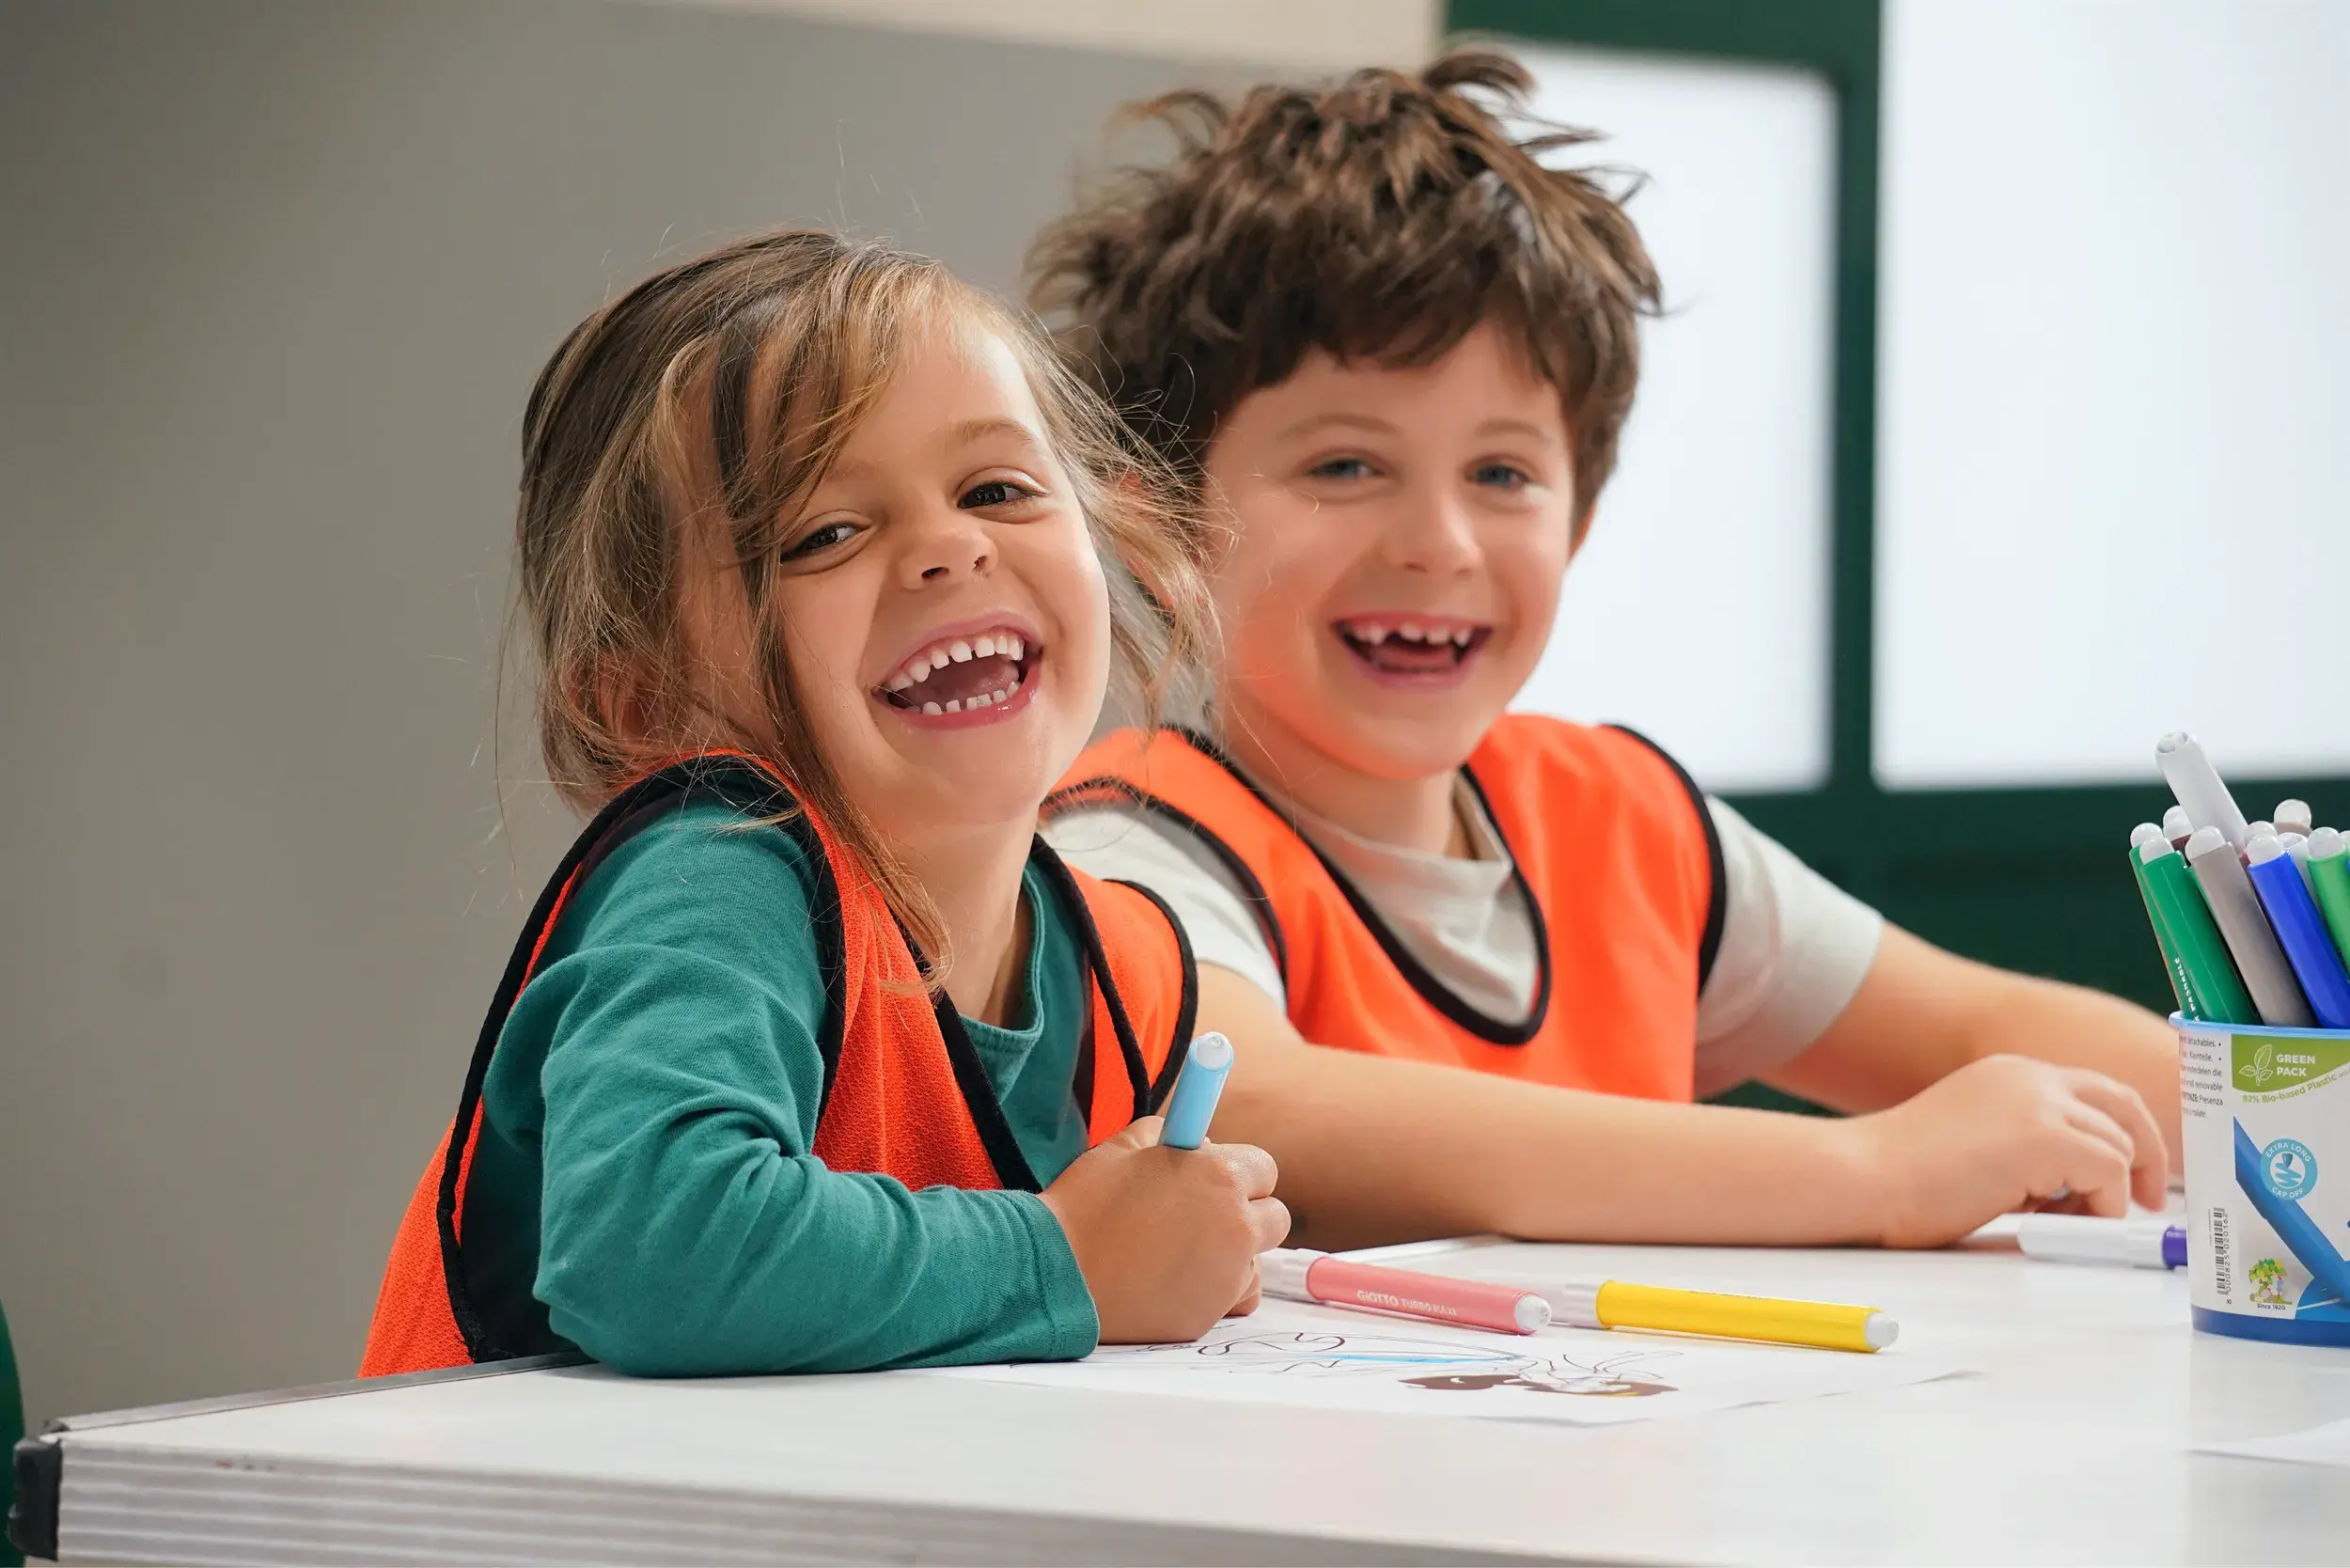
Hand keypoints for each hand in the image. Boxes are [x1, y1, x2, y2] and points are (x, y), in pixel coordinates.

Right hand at [1038, 1115, 1288, 1341]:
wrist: (1055, 1271)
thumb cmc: (1085, 1205)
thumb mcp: (1124, 1147)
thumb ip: (1170, 1135)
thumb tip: (1198, 1140)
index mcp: (1220, 1175)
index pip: (1264, 1168)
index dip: (1240, 1172)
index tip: (1217, 1179)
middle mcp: (1236, 1225)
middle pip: (1274, 1217)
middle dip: (1247, 1213)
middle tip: (1204, 1217)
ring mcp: (1228, 1274)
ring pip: (1257, 1260)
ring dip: (1235, 1255)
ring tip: (1184, 1253)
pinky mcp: (1212, 1313)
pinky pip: (1238, 1297)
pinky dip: (1222, 1291)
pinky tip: (1185, 1281)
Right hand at [1837, 1054, 2169, 1247]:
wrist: (1860, 1176)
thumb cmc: (1900, 1178)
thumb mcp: (1976, 1143)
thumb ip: (2026, 1148)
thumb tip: (2080, 1188)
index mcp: (2008, 1074)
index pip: (2093, 1092)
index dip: (2121, 1133)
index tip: (2128, 1178)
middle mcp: (2028, 1076)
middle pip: (2124, 1105)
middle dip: (2148, 1156)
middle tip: (2147, 1201)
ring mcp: (2038, 1102)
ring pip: (2120, 1146)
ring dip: (2107, 1194)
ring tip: (2061, 1222)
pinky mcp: (2044, 1136)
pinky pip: (2110, 1174)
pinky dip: (2100, 1207)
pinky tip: (2051, 1223)